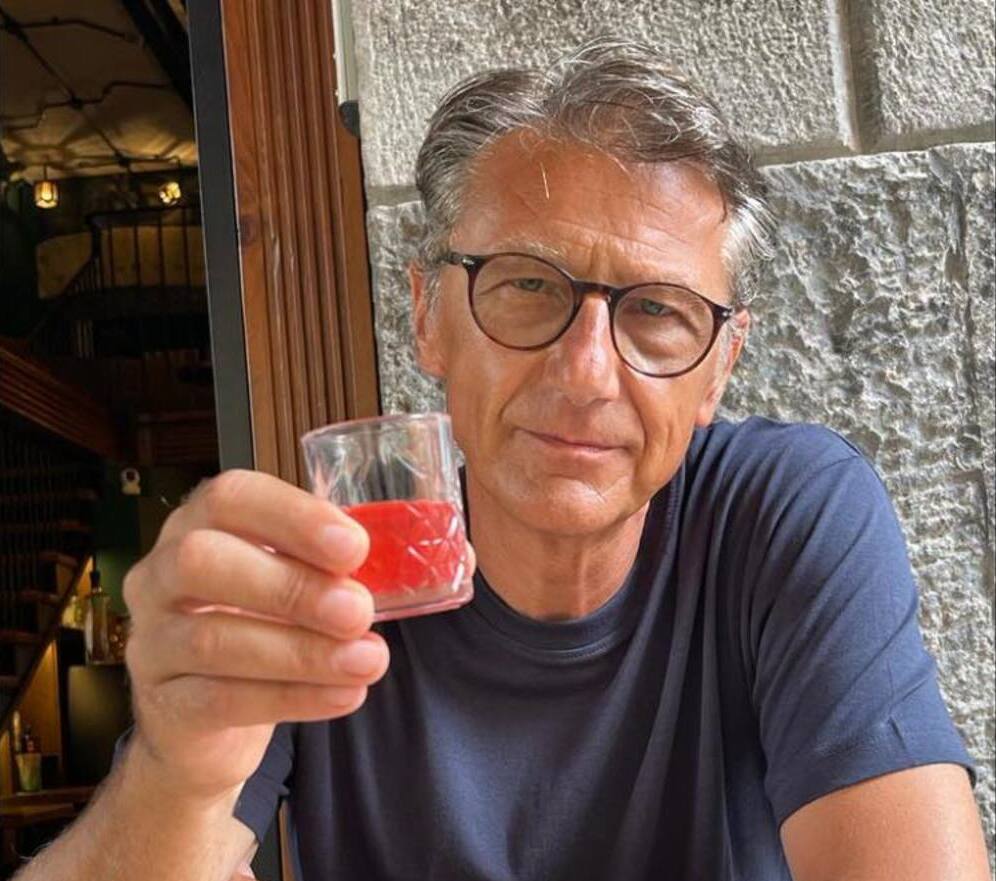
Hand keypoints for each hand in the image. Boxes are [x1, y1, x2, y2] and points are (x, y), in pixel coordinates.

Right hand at [123, 469, 388, 801]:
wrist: (202, 723)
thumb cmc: (258, 628)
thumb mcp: (290, 582)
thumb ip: (330, 566)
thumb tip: (407, 563)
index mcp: (198, 526)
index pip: (229, 498)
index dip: (293, 516)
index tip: (354, 547)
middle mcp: (160, 575)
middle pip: (202, 561)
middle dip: (290, 585)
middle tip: (359, 611)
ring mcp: (151, 642)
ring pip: (212, 640)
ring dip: (302, 651)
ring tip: (368, 660)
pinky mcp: (163, 705)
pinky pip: (220, 699)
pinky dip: (292, 697)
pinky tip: (345, 694)